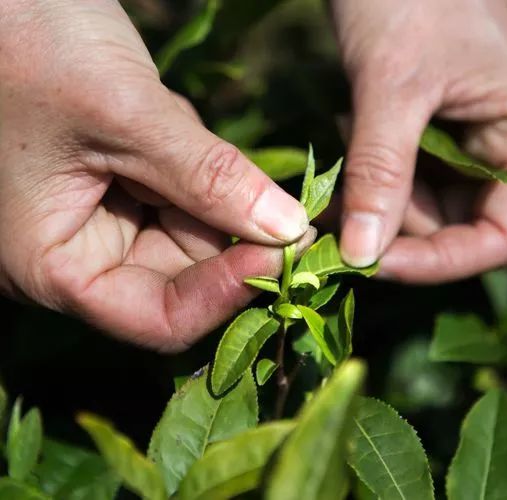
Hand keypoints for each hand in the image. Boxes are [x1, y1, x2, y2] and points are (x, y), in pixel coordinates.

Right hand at [0, 0, 310, 350]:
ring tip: (172, 121)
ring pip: (194, 230)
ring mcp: (101, 218)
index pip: (159, 319)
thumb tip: (290, 230)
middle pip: (186, 277)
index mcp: (52, 265)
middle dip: (233, 236)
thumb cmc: (30, 44)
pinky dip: (196, 158)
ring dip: (211, 184)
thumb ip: (210, 178)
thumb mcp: (126, 115)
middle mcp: (78, 253)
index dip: (228, 293)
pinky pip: (184, 190)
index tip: (287, 251)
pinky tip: (161, 110)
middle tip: (291, 208)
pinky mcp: (122, 183)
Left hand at [333, 0, 506, 282]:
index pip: (500, 237)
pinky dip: (379, 172)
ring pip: (433, 206)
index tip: (371, 265)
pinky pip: (417, 176)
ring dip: (381, 195)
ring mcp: (488, 136)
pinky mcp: (453, 127)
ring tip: (346, 140)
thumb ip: (379, 175)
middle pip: (463, 225)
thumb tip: (359, 257)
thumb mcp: (391, 87)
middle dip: (397, 224)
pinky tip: (354, 128)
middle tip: (337, 209)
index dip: (438, 262)